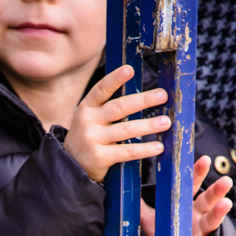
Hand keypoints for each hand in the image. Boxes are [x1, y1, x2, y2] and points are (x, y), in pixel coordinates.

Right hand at [63, 65, 170, 183]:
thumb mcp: (91, 118)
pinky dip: (144, 149)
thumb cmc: (89, 136)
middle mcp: (89, 121)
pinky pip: (127, 152)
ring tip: (165, 122)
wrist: (70, 165)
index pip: (101, 90)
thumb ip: (110, 107)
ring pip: (125, 129)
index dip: (115, 79)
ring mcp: (93, 140)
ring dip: (148, 125)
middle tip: (162, 95)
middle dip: (142, 100)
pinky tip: (158, 147)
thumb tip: (144, 97)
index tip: (129, 69)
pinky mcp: (100, 157)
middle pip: (119, 108)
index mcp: (87, 107)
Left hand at [140, 156, 233, 235]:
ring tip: (226, 203)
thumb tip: (126, 190)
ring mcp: (200, 231)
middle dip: (217, 190)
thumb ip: (140, 205)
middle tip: (226, 181)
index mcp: (186, 203)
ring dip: (219, 212)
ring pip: (211, 220)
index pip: (193, 185)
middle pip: (208, 200)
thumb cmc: (163, 230)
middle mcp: (197, 214)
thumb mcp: (149, 217)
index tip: (205, 160)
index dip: (198, 173)